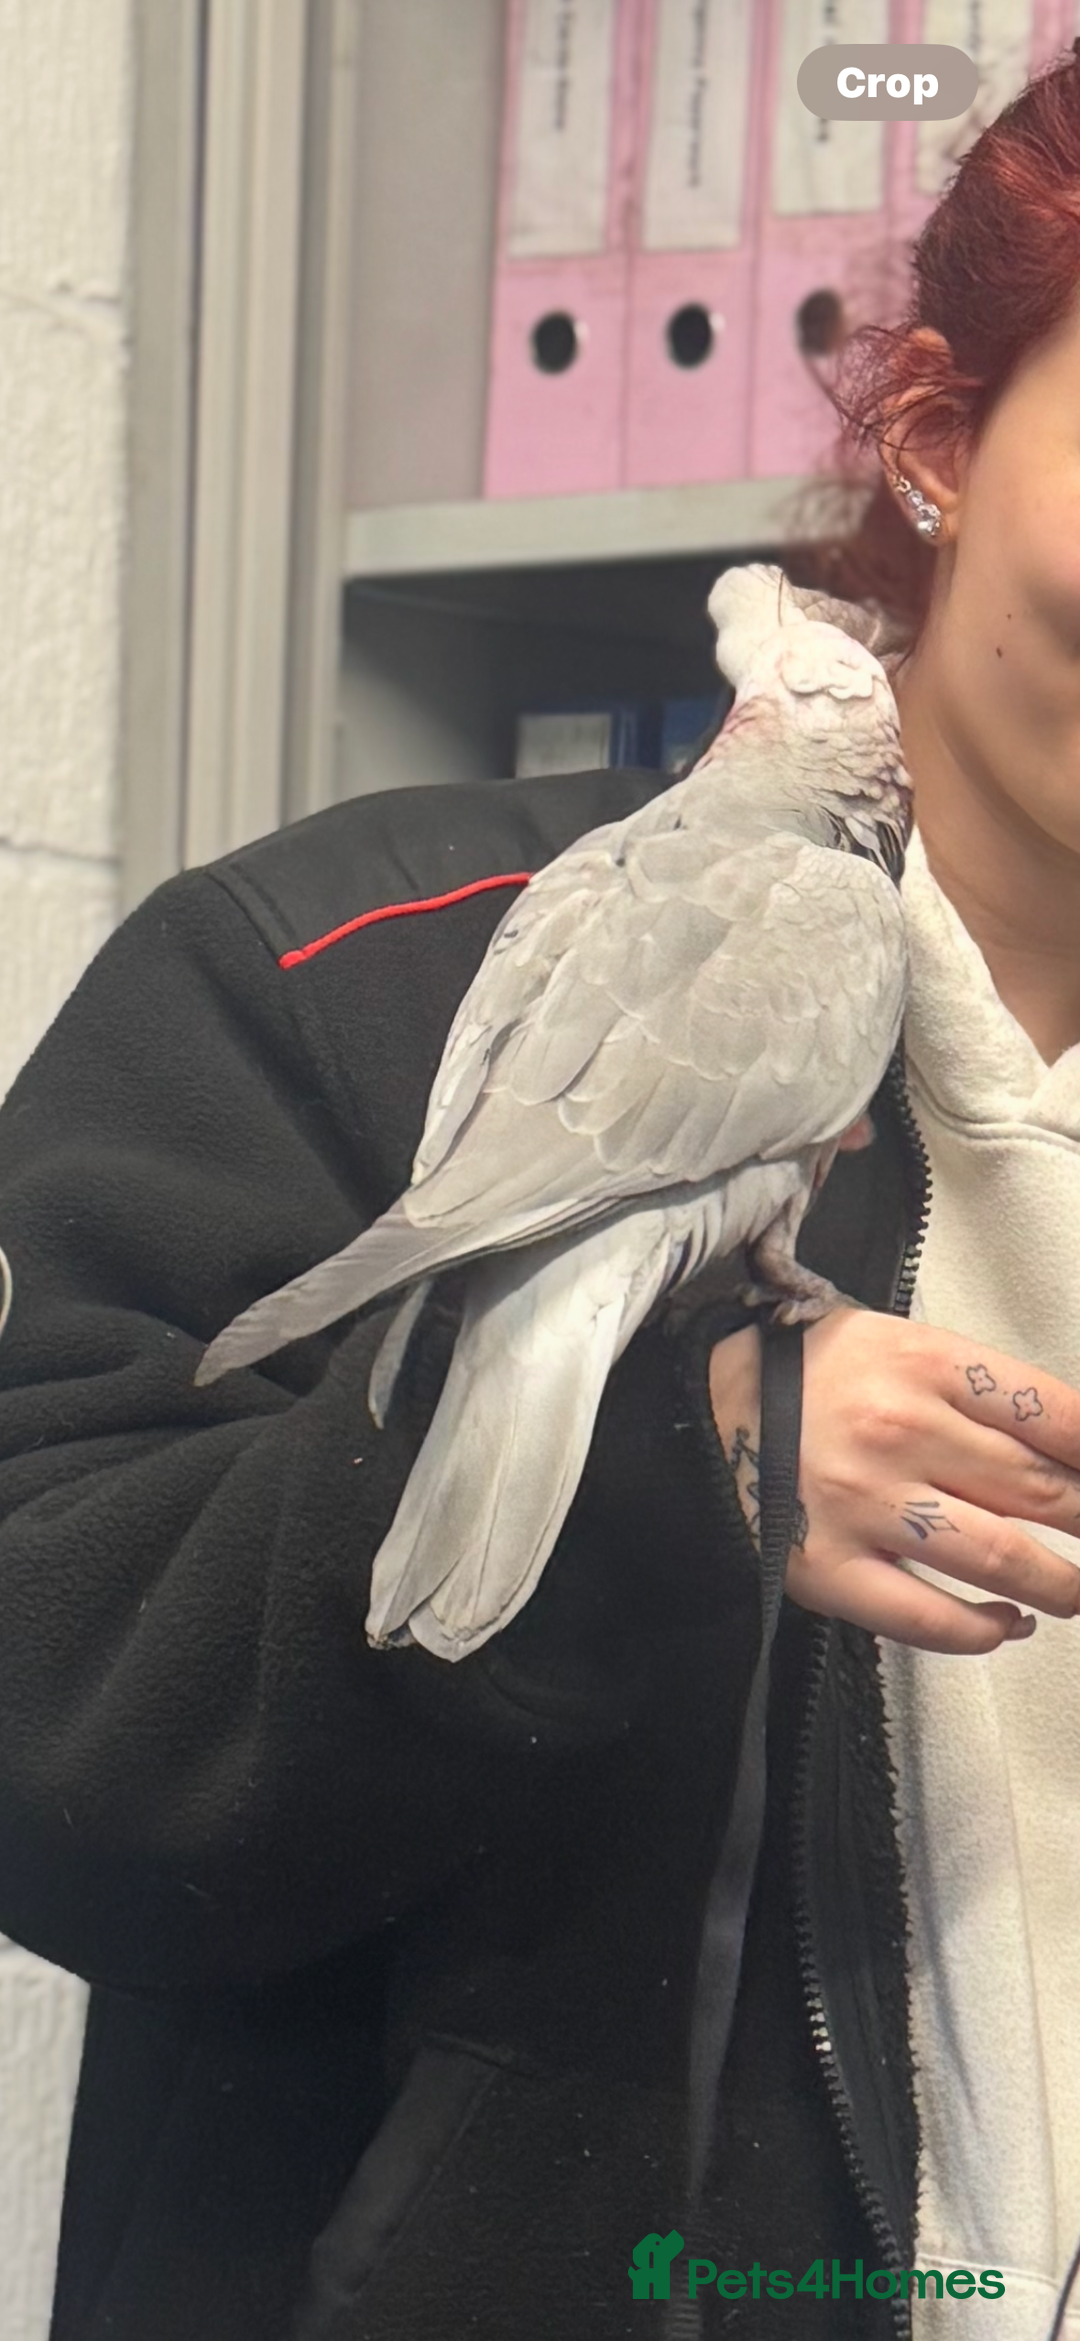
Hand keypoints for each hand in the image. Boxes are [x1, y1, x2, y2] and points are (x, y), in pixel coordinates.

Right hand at [708, 1307, 1079, 1652]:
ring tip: (1074, 1591)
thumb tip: (1067, 1444)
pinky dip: (984, 1631)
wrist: (692, 1415)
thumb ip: (974, 1389)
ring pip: (1000, 1559)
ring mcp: (864, 1505)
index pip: (1053, 1414)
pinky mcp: (828, 1568)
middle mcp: (898, 1430)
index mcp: (920, 1362)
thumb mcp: (893, 1345)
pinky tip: (1007, 1623)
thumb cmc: (803, 1379)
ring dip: (1060, 1585)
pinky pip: (929, 1618)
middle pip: (1040, 1490)